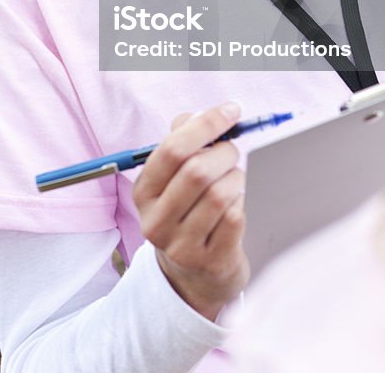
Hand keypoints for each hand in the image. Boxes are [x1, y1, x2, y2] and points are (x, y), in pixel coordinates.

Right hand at [132, 102, 249, 320]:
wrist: (194, 274)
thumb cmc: (187, 209)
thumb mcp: (173, 177)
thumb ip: (182, 139)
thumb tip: (200, 115)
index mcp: (144, 191)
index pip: (172, 149)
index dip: (206, 124)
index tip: (232, 110)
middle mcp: (156, 221)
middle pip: (197, 171)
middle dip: (225, 151)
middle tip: (232, 150)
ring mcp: (181, 246)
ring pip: (220, 194)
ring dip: (236, 177)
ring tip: (234, 179)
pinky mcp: (209, 262)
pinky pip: (234, 218)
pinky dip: (241, 202)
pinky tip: (236, 203)